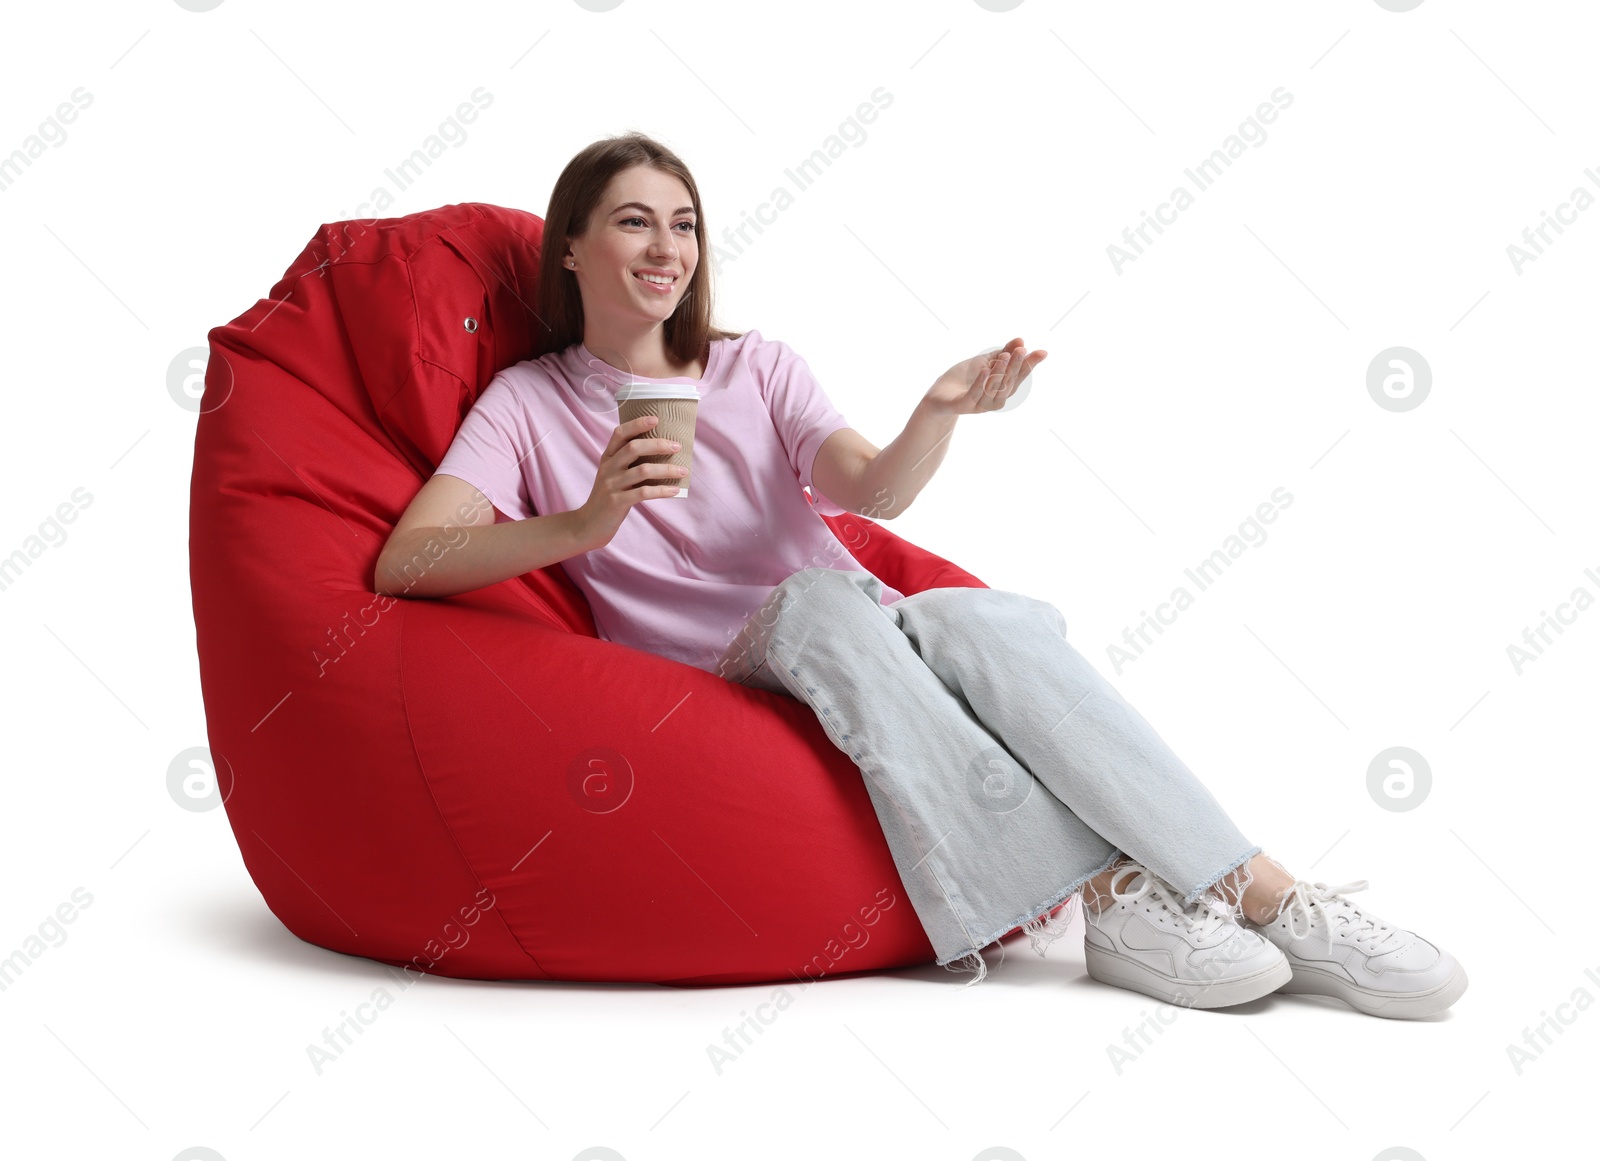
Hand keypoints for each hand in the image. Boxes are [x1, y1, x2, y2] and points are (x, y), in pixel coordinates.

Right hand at [572, 414, 687, 547]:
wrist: (589, 525)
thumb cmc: (608, 497)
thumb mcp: (613, 476)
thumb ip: (628, 464)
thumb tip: (661, 453)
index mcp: (607, 458)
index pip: (620, 434)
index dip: (637, 424)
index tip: (656, 419)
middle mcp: (608, 468)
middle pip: (634, 448)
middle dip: (658, 444)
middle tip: (677, 446)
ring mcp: (612, 485)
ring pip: (643, 470)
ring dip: (666, 469)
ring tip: (683, 471)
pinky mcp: (617, 502)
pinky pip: (643, 493)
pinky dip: (662, 490)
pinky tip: (674, 491)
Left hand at [922, 338, 1046, 416]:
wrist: (939, 394)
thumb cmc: (964, 378)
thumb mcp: (986, 361)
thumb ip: (1004, 352)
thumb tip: (1021, 340)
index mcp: (1003, 388)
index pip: (1019, 376)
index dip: (1030, 365)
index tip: (1042, 352)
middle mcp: (995, 399)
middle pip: (1009, 383)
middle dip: (1016, 366)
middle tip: (1022, 349)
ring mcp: (980, 405)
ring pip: (994, 389)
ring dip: (1000, 372)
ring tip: (1005, 356)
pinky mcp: (963, 406)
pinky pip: (974, 395)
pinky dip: (980, 383)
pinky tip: (985, 370)